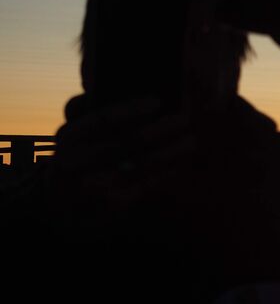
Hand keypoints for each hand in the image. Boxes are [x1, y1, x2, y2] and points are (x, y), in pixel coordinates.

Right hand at [50, 95, 198, 235]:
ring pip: (139, 166)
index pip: (101, 119)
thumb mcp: (83, 132)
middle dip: (160, 130)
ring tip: (192, 140)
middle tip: (186, 118)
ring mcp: (89, 188)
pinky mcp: (107, 207)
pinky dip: (165, 173)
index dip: (131, 109)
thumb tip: (149, 95)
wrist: (63, 201)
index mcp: (68, 137)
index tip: (159, 101)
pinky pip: (143, 188)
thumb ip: (105, 114)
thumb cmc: (84, 154)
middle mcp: (74, 162)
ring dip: (170, 152)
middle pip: (125, 143)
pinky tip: (181, 162)